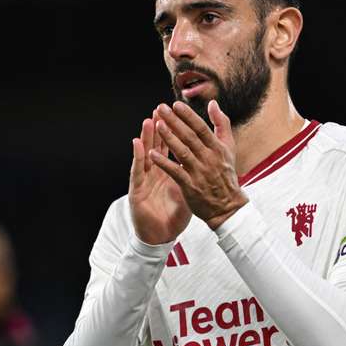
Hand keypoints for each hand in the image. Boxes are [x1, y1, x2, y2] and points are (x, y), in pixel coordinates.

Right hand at [130, 108, 191, 244]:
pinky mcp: (136, 189)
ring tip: (148, 119)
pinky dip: (138, 157)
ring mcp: (145, 179)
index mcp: (168, 172)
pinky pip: (137, 171)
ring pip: (145, 154)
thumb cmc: (172, 215)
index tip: (179, 115)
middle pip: (157, 146)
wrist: (160, 236)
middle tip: (161, 109)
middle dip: (159, 128)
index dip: (175, 132)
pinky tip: (138, 144)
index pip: (171, 148)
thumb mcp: (188, 194)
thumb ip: (195, 177)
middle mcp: (155, 172)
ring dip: (146, 136)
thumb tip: (208, 165)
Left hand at [149, 100, 248, 229]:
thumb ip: (222, 124)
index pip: (201, 128)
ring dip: (168, 138)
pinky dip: (163, 163)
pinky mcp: (190, 186)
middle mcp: (209, 158)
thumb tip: (213, 103)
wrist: (228, 205)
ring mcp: (199, 172)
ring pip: (182, 152)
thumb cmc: (225, 173)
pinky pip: (175, 172)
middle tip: (161, 109)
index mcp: (218, 148)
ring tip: (156, 126)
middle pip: (190, 137)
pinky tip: (151, 154)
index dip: (188, 116)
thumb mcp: (229, 147)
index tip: (175, 105)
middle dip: (174, 122)